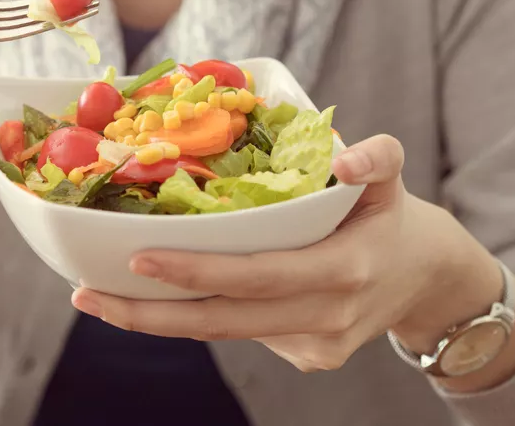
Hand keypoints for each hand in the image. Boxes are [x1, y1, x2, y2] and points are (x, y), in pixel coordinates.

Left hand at [71, 134, 506, 374]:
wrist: (427, 280)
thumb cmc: (391, 218)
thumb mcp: (394, 177)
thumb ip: (378, 157)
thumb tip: (346, 157)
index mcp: (343, 271)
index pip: (256, 275)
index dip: (196, 271)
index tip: (140, 258)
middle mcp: (325, 316)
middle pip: (223, 322)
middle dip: (149, 313)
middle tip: (88, 293)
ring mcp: (314, 345)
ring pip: (223, 333)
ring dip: (159, 319)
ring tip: (100, 297)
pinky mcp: (306, 358)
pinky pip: (240, 332)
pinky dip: (200, 313)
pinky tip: (164, 293)